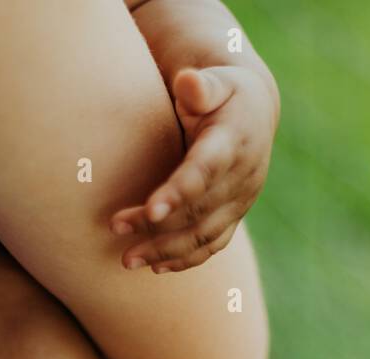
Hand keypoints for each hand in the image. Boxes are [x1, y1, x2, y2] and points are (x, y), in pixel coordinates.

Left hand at [109, 64, 277, 273]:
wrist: (254, 113)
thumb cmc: (222, 92)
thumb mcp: (216, 80)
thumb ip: (200, 85)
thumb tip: (187, 81)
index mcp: (234, 142)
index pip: (206, 171)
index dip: (179, 192)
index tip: (150, 211)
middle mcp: (242, 178)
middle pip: (198, 209)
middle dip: (157, 225)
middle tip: (115, 227)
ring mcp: (240, 201)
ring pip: (204, 235)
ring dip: (165, 251)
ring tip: (127, 260)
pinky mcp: (234, 216)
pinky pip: (212, 245)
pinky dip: (186, 260)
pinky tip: (156, 268)